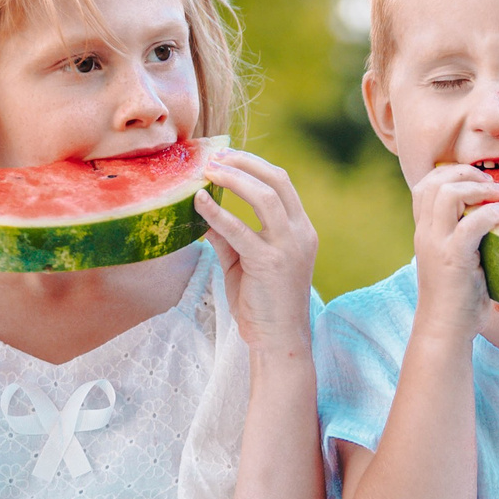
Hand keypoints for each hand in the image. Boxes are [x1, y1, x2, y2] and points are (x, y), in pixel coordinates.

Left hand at [194, 150, 319, 352]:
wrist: (278, 341)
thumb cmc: (263, 304)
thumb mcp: (245, 263)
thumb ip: (228, 238)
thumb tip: (203, 213)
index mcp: (300, 230)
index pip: (281, 183)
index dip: (253, 165)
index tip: (226, 157)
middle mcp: (300, 233)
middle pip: (277, 180)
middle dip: (244, 163)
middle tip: (214, 157)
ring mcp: (288, 247)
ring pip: (265, 196)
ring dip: (234, 178)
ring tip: (208, 171)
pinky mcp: (270, 263)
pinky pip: (240, 230)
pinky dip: (217, 213)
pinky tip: (199, 202)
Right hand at [409, 162, 498, 336]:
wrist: (444, 329)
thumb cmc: (457, 297)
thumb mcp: (456, 258)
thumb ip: (465, 235)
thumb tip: (497, 216)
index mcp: (424, 231)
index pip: (425, 184)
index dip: (452, 172)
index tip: (481, 181)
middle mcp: (425, 233)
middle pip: (435, 181)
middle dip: (468, 173)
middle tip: (496, 184)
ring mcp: (436, 245)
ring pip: (448, 194)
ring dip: (480, 188)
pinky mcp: (453, 259)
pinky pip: (470, 224)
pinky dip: (491, 212)